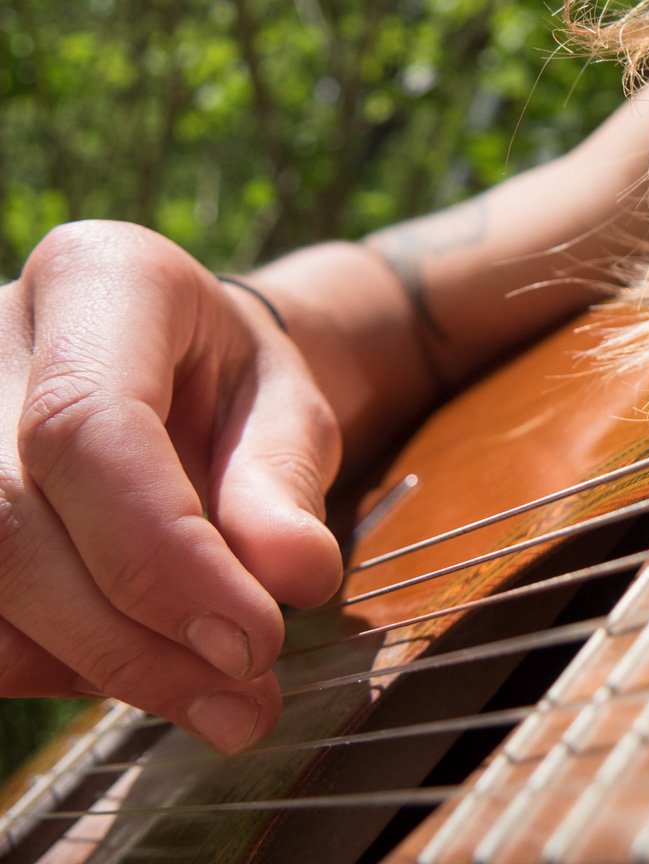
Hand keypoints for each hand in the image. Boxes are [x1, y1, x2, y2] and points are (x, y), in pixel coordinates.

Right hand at [0, 222, 342, 753]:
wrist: (177, 371)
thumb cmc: (233, 386)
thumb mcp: (290, 411)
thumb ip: (285, 487)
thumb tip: (292, 575)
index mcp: (99, 280)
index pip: (90, 427)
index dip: (160, 553)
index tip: (253, 640)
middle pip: (9, 517)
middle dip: (127, 635)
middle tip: (244, 695)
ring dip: (91, 665)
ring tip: (214, 696)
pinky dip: (49, 663)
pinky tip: (136, 663)